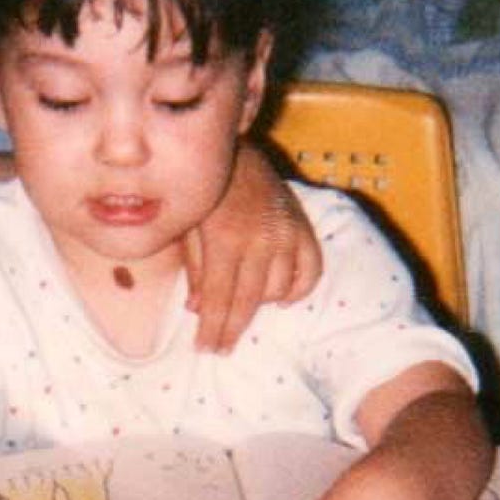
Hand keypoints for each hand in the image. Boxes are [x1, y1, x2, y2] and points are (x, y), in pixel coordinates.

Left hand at [184, 148, 321, 351]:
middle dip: (231, 329)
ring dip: (260, 306)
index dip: (213, 328)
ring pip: (278, 289)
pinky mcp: (302, 227)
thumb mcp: (189, 225)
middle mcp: (260, 239)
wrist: (236, 151)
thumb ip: (195, 268)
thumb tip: (196, 309)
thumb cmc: (206, 191)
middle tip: (220, 348)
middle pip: (248, 300)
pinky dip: (297, 289)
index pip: (220, 298)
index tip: (205, 348)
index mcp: (226, 238)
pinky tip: (281, 298)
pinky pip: (310, 270)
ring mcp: (286, 233)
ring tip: (242, 311)